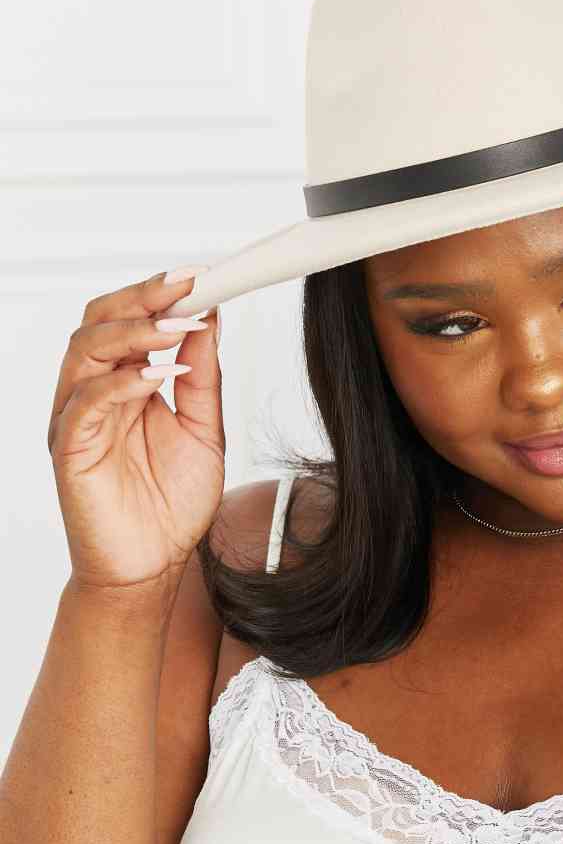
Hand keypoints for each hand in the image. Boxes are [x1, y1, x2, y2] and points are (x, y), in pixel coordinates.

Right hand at [48, 270, 225, 591]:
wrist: (154, 568)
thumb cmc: (171, 505)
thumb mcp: (205, 430)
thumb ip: (205, 377)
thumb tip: (210, 318)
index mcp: (125, 382)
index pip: (131, 319)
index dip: (160, 293)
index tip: (201, 275)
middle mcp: (94, 392)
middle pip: (99, 321)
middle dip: (143, 298)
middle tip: (188, 286)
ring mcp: (77, 418)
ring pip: (85, 350)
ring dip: (134, 331)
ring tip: (177, 325)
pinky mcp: (70, 448)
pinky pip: (85, 402)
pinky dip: (122, 381)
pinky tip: (159, 376)